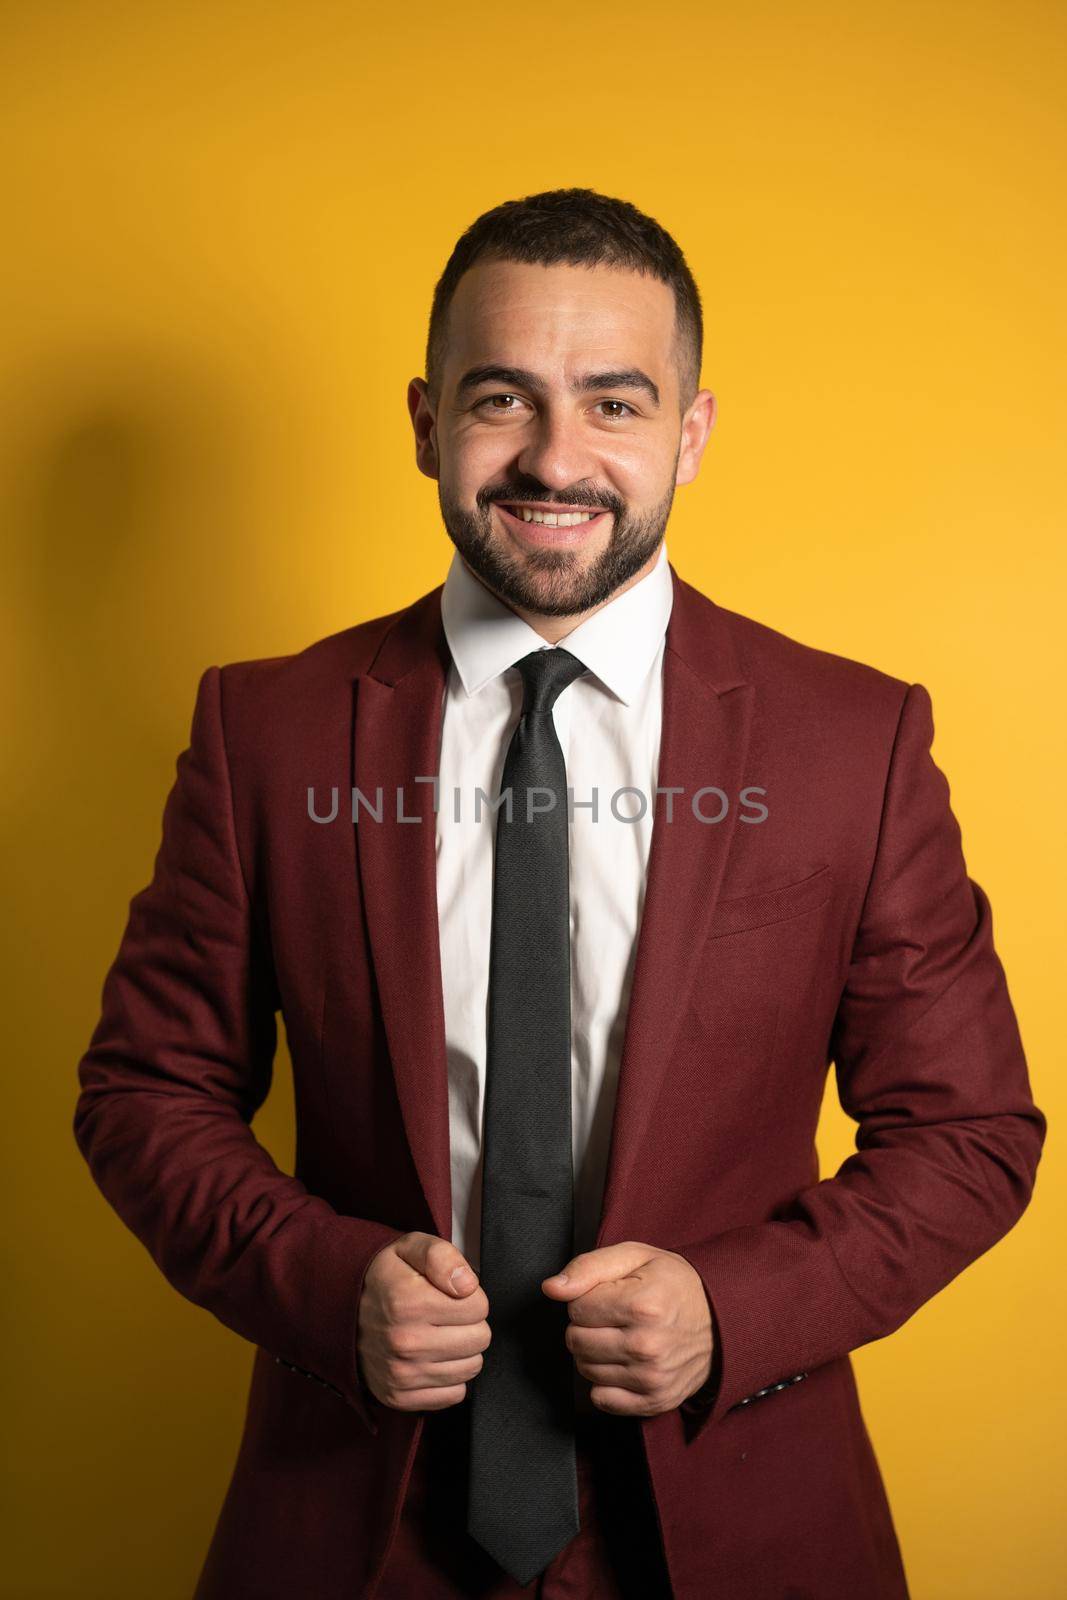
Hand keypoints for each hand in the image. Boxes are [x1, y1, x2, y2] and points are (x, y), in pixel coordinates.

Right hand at [357, 1232, 490, 1412]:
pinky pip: (454, 1394)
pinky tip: (431, 1359)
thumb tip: (468, 1285)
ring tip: (438, 1335)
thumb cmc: (385, 1279)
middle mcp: (403, 1341)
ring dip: (461, 1351)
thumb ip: (442, 1257)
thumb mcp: (410, 1248)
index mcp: (408, 1301)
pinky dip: (449, 1378)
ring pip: (471, 1368)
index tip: (451, 1295)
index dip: (471, 1297)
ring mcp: (400, 1374)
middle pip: (479, 1339)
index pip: (479, 1307)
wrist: (341, 1313)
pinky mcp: (399, 1397)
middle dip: (470, 1324)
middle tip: (446, 1316)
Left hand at [542, 1241, 713, 1416]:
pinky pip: (601, 1399)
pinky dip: (605, 1382)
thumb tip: (552, 1288)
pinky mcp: (655, 1401)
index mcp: (642, 1304)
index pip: (576, 1308)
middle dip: (586, 1325)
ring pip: (584, 1369)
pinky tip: (624, 1363)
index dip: (587, 1298)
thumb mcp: (635, 1256)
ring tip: (620, 1336)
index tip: (609, 1295)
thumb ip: (588, 1267)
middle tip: (612, 1316)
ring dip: (594, 1352)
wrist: (721, 1319)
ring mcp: (651, 1378)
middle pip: (576, 1340)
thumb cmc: (674, 1284)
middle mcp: (647, 1345)